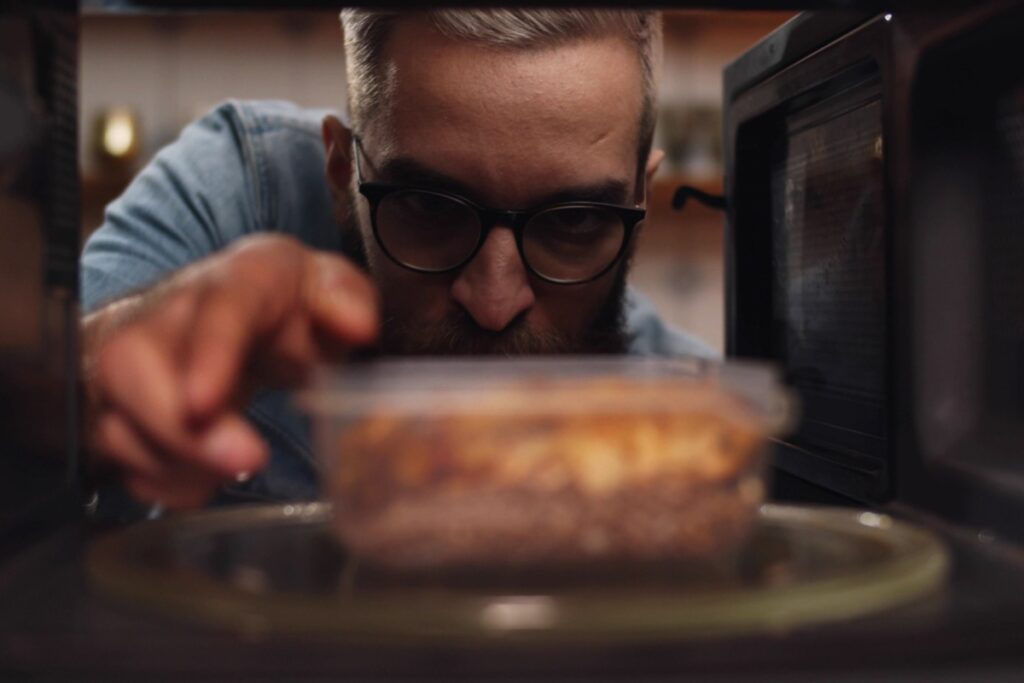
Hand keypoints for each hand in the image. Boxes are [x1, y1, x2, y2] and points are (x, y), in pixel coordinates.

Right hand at [82, 234, 378, 508]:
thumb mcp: (323, 290)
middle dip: (181, 430)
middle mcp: (165, 312)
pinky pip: (116, 459)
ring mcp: (127, 361)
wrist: (213, 314)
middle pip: (135, 365)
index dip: (209, 353)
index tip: (206, 402)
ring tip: (238, 463)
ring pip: (118, 422)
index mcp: (237, 278)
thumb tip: (359, 325)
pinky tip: (201, 471)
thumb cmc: (274, 305)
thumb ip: (347, 299)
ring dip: (181, 464)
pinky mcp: (110, 406)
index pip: (218, 305)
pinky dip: (164, 480)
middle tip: (245, 463)